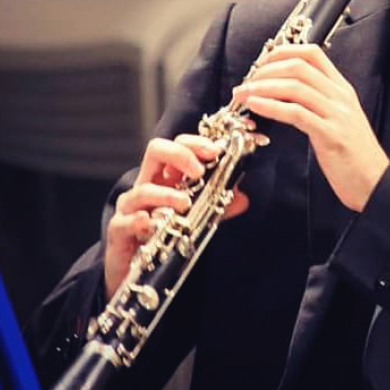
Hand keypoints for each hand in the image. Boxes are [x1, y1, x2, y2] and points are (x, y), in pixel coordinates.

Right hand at [104, 134, 247, 297]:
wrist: (138, 275)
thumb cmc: (166, 238)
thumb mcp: (198, 218)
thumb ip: (218, 206)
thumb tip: (243, 198)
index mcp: (167, 177)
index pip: (178, 145)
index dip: (196, 143)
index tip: (216, 152)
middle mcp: (147, 185)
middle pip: (156, 150)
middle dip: (180, 155)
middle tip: (199, 172)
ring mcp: (130, 207)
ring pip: (142, 189)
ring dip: (165, 194)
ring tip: (184, 204)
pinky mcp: (118, 231)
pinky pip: (124, 221)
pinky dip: (139, 221)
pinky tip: (151, 224)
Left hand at [233, 44, 388, 212]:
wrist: (374, 182)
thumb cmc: (352, 154)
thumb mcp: (338, 118)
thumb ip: (317, 101)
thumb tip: (284, 91)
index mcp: (341, 89)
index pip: (312, 54)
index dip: (283, 52)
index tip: (262, 62)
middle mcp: (340, 96)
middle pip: (299, 66)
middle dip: (267, 69)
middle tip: (247, 81)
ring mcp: (337, 114)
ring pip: (295, 87)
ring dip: (263, 87)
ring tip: (244, 94)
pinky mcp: (330, 135)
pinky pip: (296, 113)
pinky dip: (271, 106)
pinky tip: (256, 106)